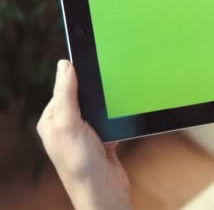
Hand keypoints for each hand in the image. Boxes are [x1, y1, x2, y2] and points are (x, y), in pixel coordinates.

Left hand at [37, 60, 130, 209]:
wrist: (104, 191)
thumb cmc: (81, 164)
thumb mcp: (70, 124)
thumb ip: (66, 94)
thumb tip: (64, 65)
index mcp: (51, 121)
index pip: (62, 88)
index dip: (76, 76)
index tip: (93, 63)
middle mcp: (65, 127)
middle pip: (82, 97)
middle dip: (95, 92)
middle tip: (107, 86)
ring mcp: (84, 135)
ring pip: (98, 109)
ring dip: (108, 106)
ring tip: (113, 107)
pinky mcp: (102, 141)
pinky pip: (110, 121)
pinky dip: (117, 119)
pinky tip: (121, 121)